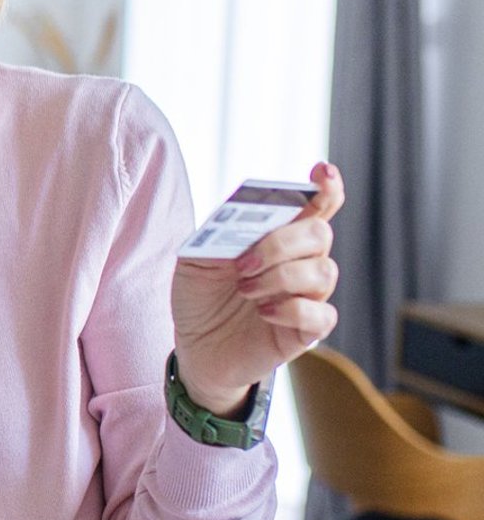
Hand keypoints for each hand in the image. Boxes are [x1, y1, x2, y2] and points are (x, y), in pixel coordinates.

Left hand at [170, 162, 344, 413]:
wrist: (194, 347)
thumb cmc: (200, 296)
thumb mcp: (195, 260)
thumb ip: (217, 235)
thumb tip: (240, 218)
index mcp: (277, 236)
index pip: (316, 205)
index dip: (326, 187)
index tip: (322, 172)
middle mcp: (300, 262)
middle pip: (319, 234)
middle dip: (281, 243)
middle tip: (243, 264)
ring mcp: (307, 296)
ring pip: (323, 271)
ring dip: (280, 277)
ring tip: (245, 290)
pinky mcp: (307, 330)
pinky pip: (323, 314)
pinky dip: (293, 309)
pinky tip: (265, 312)